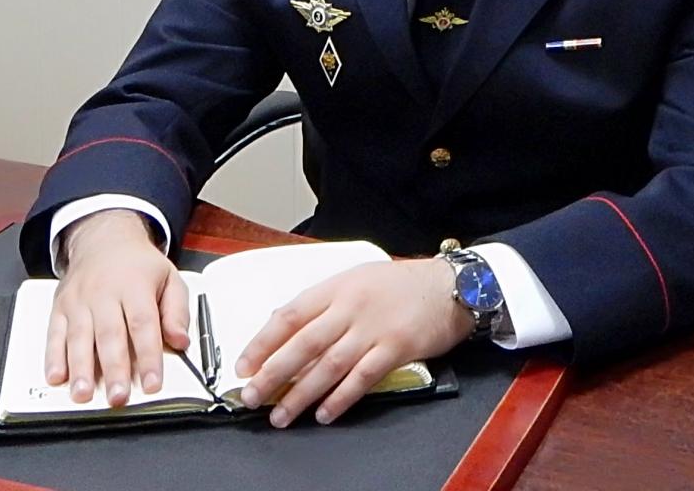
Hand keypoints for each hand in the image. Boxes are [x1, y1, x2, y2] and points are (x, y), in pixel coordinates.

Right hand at [44, 209, 189, 406]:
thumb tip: (180, 341)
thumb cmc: (139, 265)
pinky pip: (53, 333)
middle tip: (118, 397)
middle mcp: (105, 293)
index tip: (153, 384)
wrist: (104, 239)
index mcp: (136, 285)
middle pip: (110, 334)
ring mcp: (79, 301)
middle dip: (114, 369)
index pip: (143, 324)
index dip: (148, 356)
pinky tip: (56, 377)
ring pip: (79, 337)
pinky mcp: (60, 307)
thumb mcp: (169, 278)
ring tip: (83, 395)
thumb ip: (177, 310)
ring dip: (81, 369)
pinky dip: (53, 357)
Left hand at [235, 257, 473, 426]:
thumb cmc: (401, 284)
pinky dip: (341, 398)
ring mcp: (374, 327)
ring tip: (282, 415)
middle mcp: (352, 305)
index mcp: (338, 286)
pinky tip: (325, 413)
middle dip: (273, 373)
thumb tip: (285, 328)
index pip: (291, 314)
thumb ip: (325, 303)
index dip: (263, 341)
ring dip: (301, 393)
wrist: (448, 286)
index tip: (244, 365)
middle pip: (304, 343)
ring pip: (329, 365)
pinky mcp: (396, 348)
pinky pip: (362, 378)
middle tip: (252, 396)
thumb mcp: (357, 279)